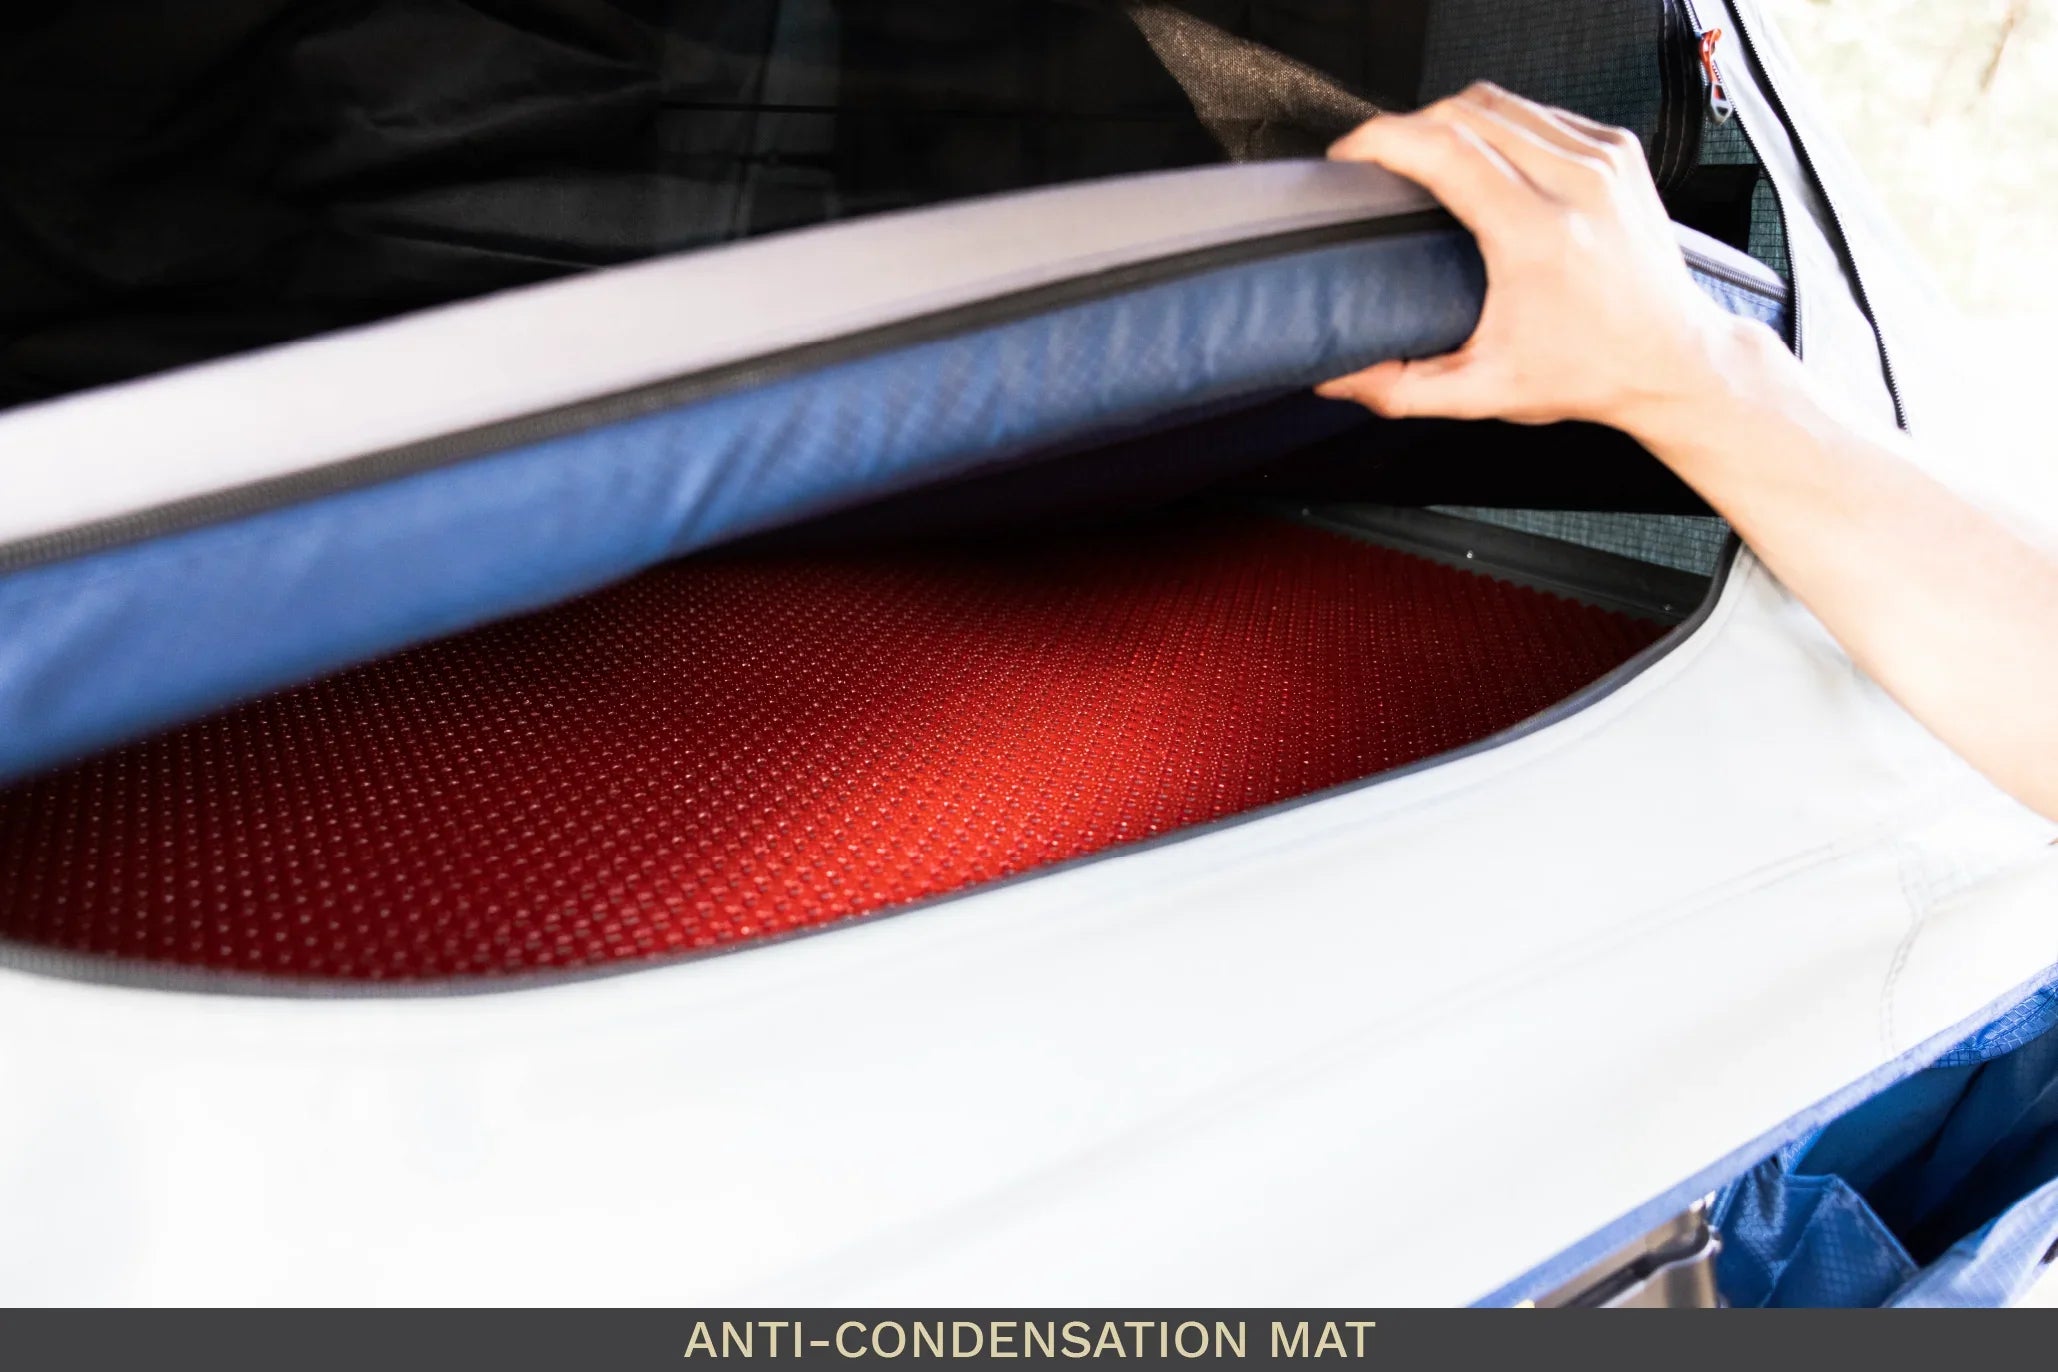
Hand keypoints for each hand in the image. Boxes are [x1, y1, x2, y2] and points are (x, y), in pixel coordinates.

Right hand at [1315, 83, 1756, 439]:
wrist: (1674, 360)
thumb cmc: (1588, 373)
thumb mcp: (1483, 393)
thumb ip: (1401, 389)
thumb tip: (1334, 376)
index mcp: (1538, 235)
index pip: (1446, 149)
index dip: (1383, 140)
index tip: (1350, 156)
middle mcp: (1576, 184)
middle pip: (1465, 113)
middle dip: (1407, 128)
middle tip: (1377, 163)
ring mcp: (1603, 159)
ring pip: (1501, 101)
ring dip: (1450, 119)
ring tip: (1421, 155)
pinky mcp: (1618, 149)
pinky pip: (1538, 111)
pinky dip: (1498, 123)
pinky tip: (1481, 156)